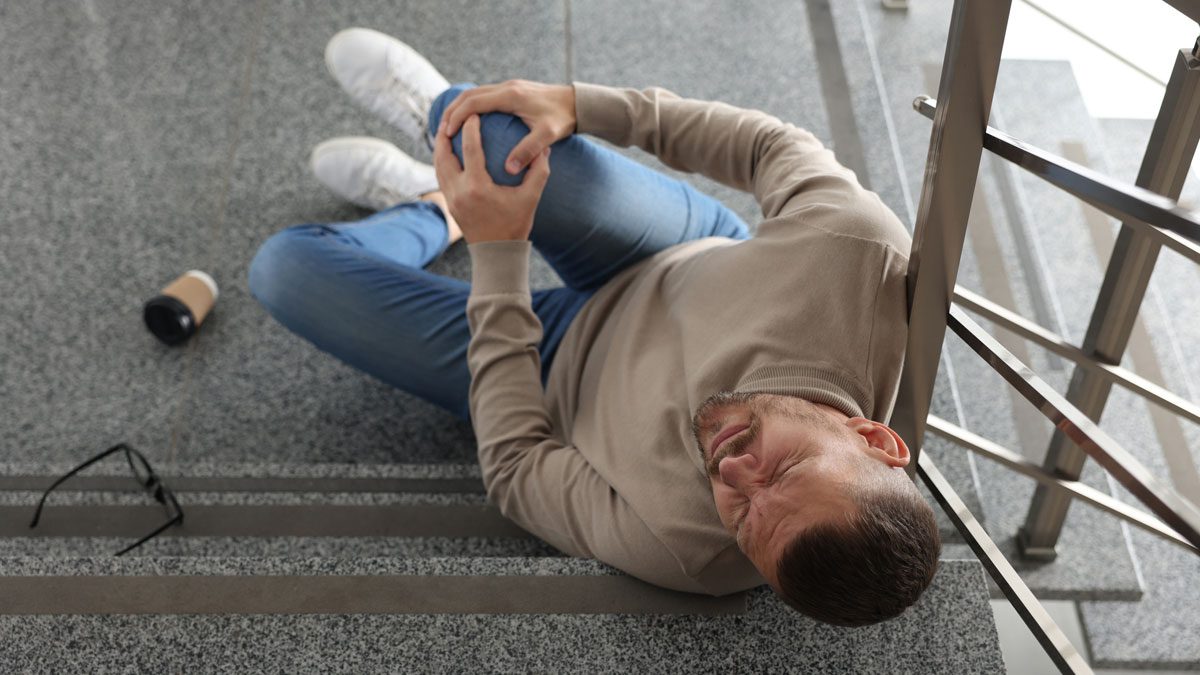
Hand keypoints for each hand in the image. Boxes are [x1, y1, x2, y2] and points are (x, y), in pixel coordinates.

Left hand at [433, 114, 550, 243]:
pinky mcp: (450, 205)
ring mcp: (451, 199)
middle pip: (443, 155)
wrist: (497, 252)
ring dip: (440, 148)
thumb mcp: (531, 198)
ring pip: (438, 167)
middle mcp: (459, 192)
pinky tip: (449, 155)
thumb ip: (538, 171)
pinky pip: (441, 177)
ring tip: (446, 133)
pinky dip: (442, 163)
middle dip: (445, 135)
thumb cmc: (515, 225)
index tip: (474, 115)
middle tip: (451, 118)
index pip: (470, 149)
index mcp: (477, 187)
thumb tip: (544, 148)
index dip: (470, 129)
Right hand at [439, 79, 574, 174]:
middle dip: (452, 111)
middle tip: (440, 131)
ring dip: (460, 108)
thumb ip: (529, 151)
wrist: (577, 102)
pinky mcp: (512, 91)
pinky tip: (468, 123)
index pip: (474, 102)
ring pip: (475, 93)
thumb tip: (509, 169)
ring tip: (449, 127)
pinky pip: (484, 96)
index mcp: (511, 96)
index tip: (447, 133)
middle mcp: (507, 88)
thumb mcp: (547, 136)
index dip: (457, 117)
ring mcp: (509, 87)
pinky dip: (471, 107)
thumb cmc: (563, 119)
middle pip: (469, 95)